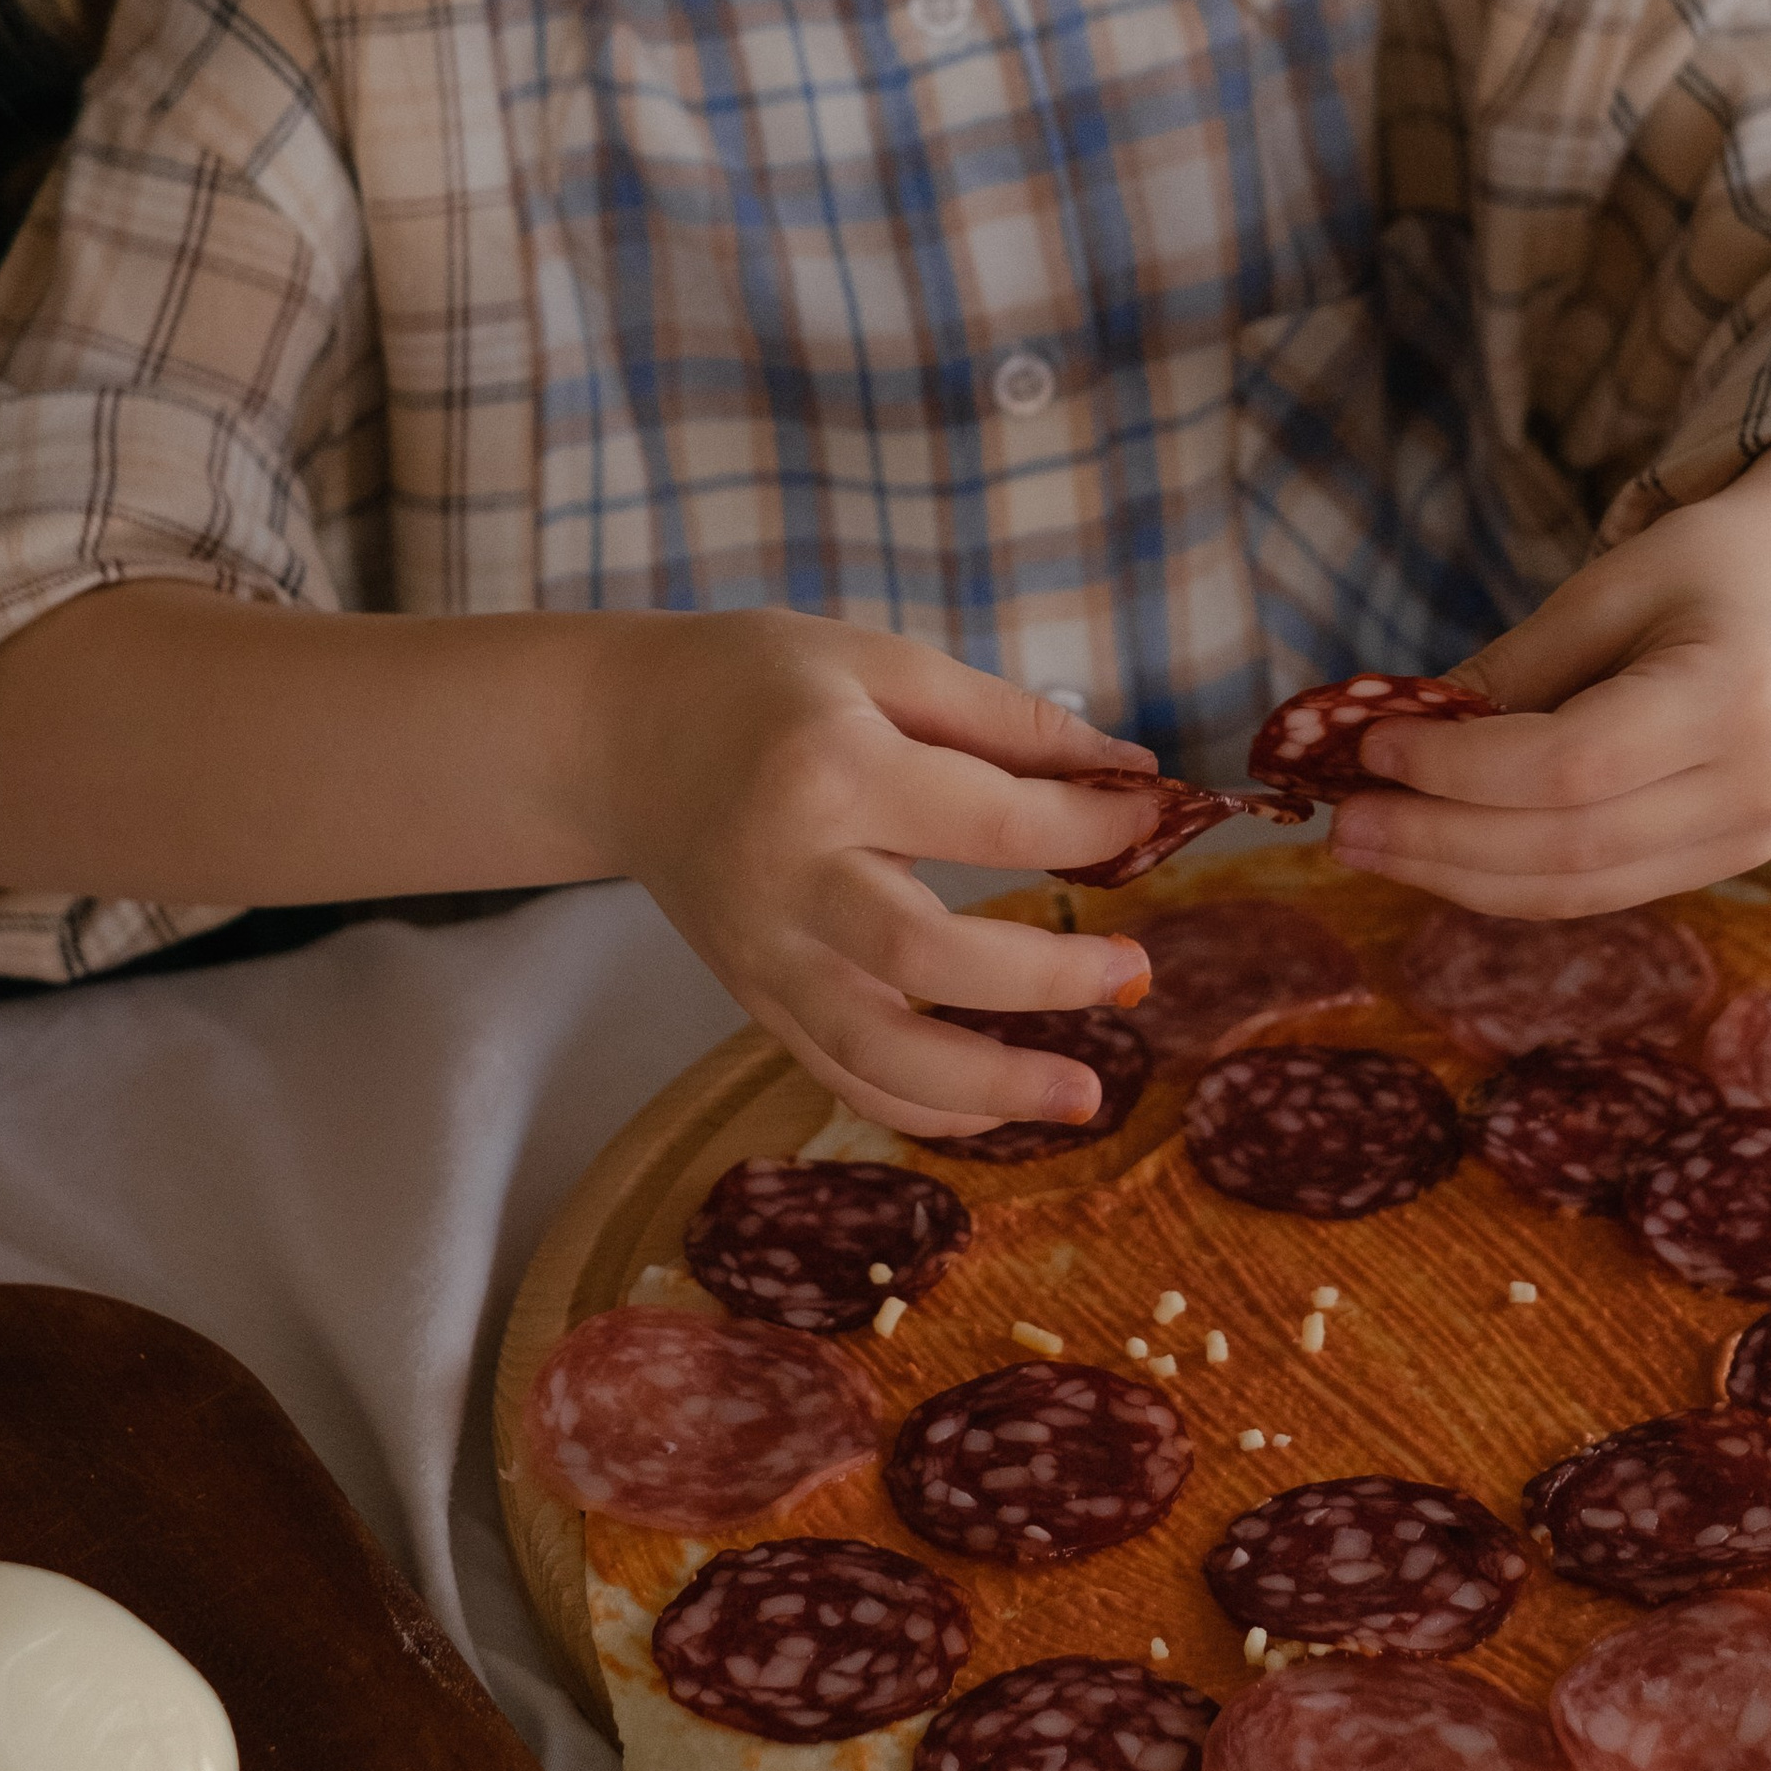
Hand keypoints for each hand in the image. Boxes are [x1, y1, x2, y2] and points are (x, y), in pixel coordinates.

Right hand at [595, 610, 1164, 1140]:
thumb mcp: (879, 661)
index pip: (990, 820)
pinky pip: (842, 1076)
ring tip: (1086, 1096)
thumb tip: (1130, 769)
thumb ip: (1005, 719)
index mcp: (830, 772)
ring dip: (990, 1089)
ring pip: (879, 1054)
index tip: (1154, 818)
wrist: (617, 740)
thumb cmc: (756, 684)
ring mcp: (766, 954)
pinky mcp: (755, 998)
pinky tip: (998, 1108)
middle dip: (1046, 980)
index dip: (1090, 828)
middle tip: (1135, 974)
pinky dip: (924, 1109)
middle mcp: (792, 877)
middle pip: (929, 959)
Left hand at [1325, 436, 1770, 917]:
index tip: (1370, 745)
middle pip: (1572, 846)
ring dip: (1460, 875)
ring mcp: (1753, 837)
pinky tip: (1438, 849)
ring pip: (1580, 888)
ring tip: (1370, 844)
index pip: (1572, 766)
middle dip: (1441, 842)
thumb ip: (1508, 673)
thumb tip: (1387, 739)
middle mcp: (1760, 784)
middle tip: (1341, 823)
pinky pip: (1599, 887)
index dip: (1460, 769)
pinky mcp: (1728, 860)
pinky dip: (1508, 875)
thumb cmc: (1703, 568)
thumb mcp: (1604, 588)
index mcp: (1738, 694)